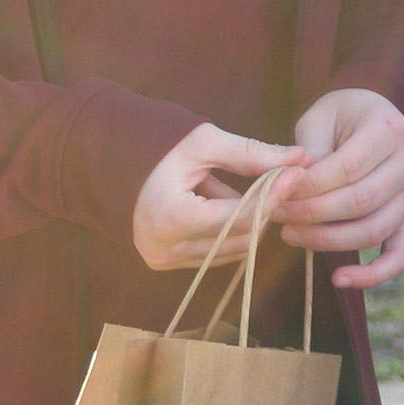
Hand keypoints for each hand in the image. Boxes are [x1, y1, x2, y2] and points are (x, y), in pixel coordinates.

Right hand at [132, 124, 305, 271]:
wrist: (104, 159)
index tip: (296, 174)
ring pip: (232, 250)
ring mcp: (164, 259)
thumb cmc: (151, 143)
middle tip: (282, 180)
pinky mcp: (166, 262)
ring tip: (251, 187)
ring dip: (250, 221)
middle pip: (240, 239)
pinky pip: (216, 253)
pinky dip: (231, 230)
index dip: (273, 197)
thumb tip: (300, 159)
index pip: (240, 217)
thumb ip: (251, 154)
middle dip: (265, 210)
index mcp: (171, 218)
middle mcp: (165, 249)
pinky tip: (228, 202)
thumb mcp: (201, 142)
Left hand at [279, 88, 403, 288]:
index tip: (277, 193)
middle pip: (360, 202)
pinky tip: (339, 280)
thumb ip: (309, 149)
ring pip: (372, 231)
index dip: (309, 187)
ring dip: (327, 241)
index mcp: (390, 129)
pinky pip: (397, 258)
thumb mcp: (320, 118)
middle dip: (311, 214)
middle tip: (277, 214)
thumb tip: (293, 185)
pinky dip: (371, 275)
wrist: (376, 121)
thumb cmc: (342, 118)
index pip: (348, 168)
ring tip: (291, 235)